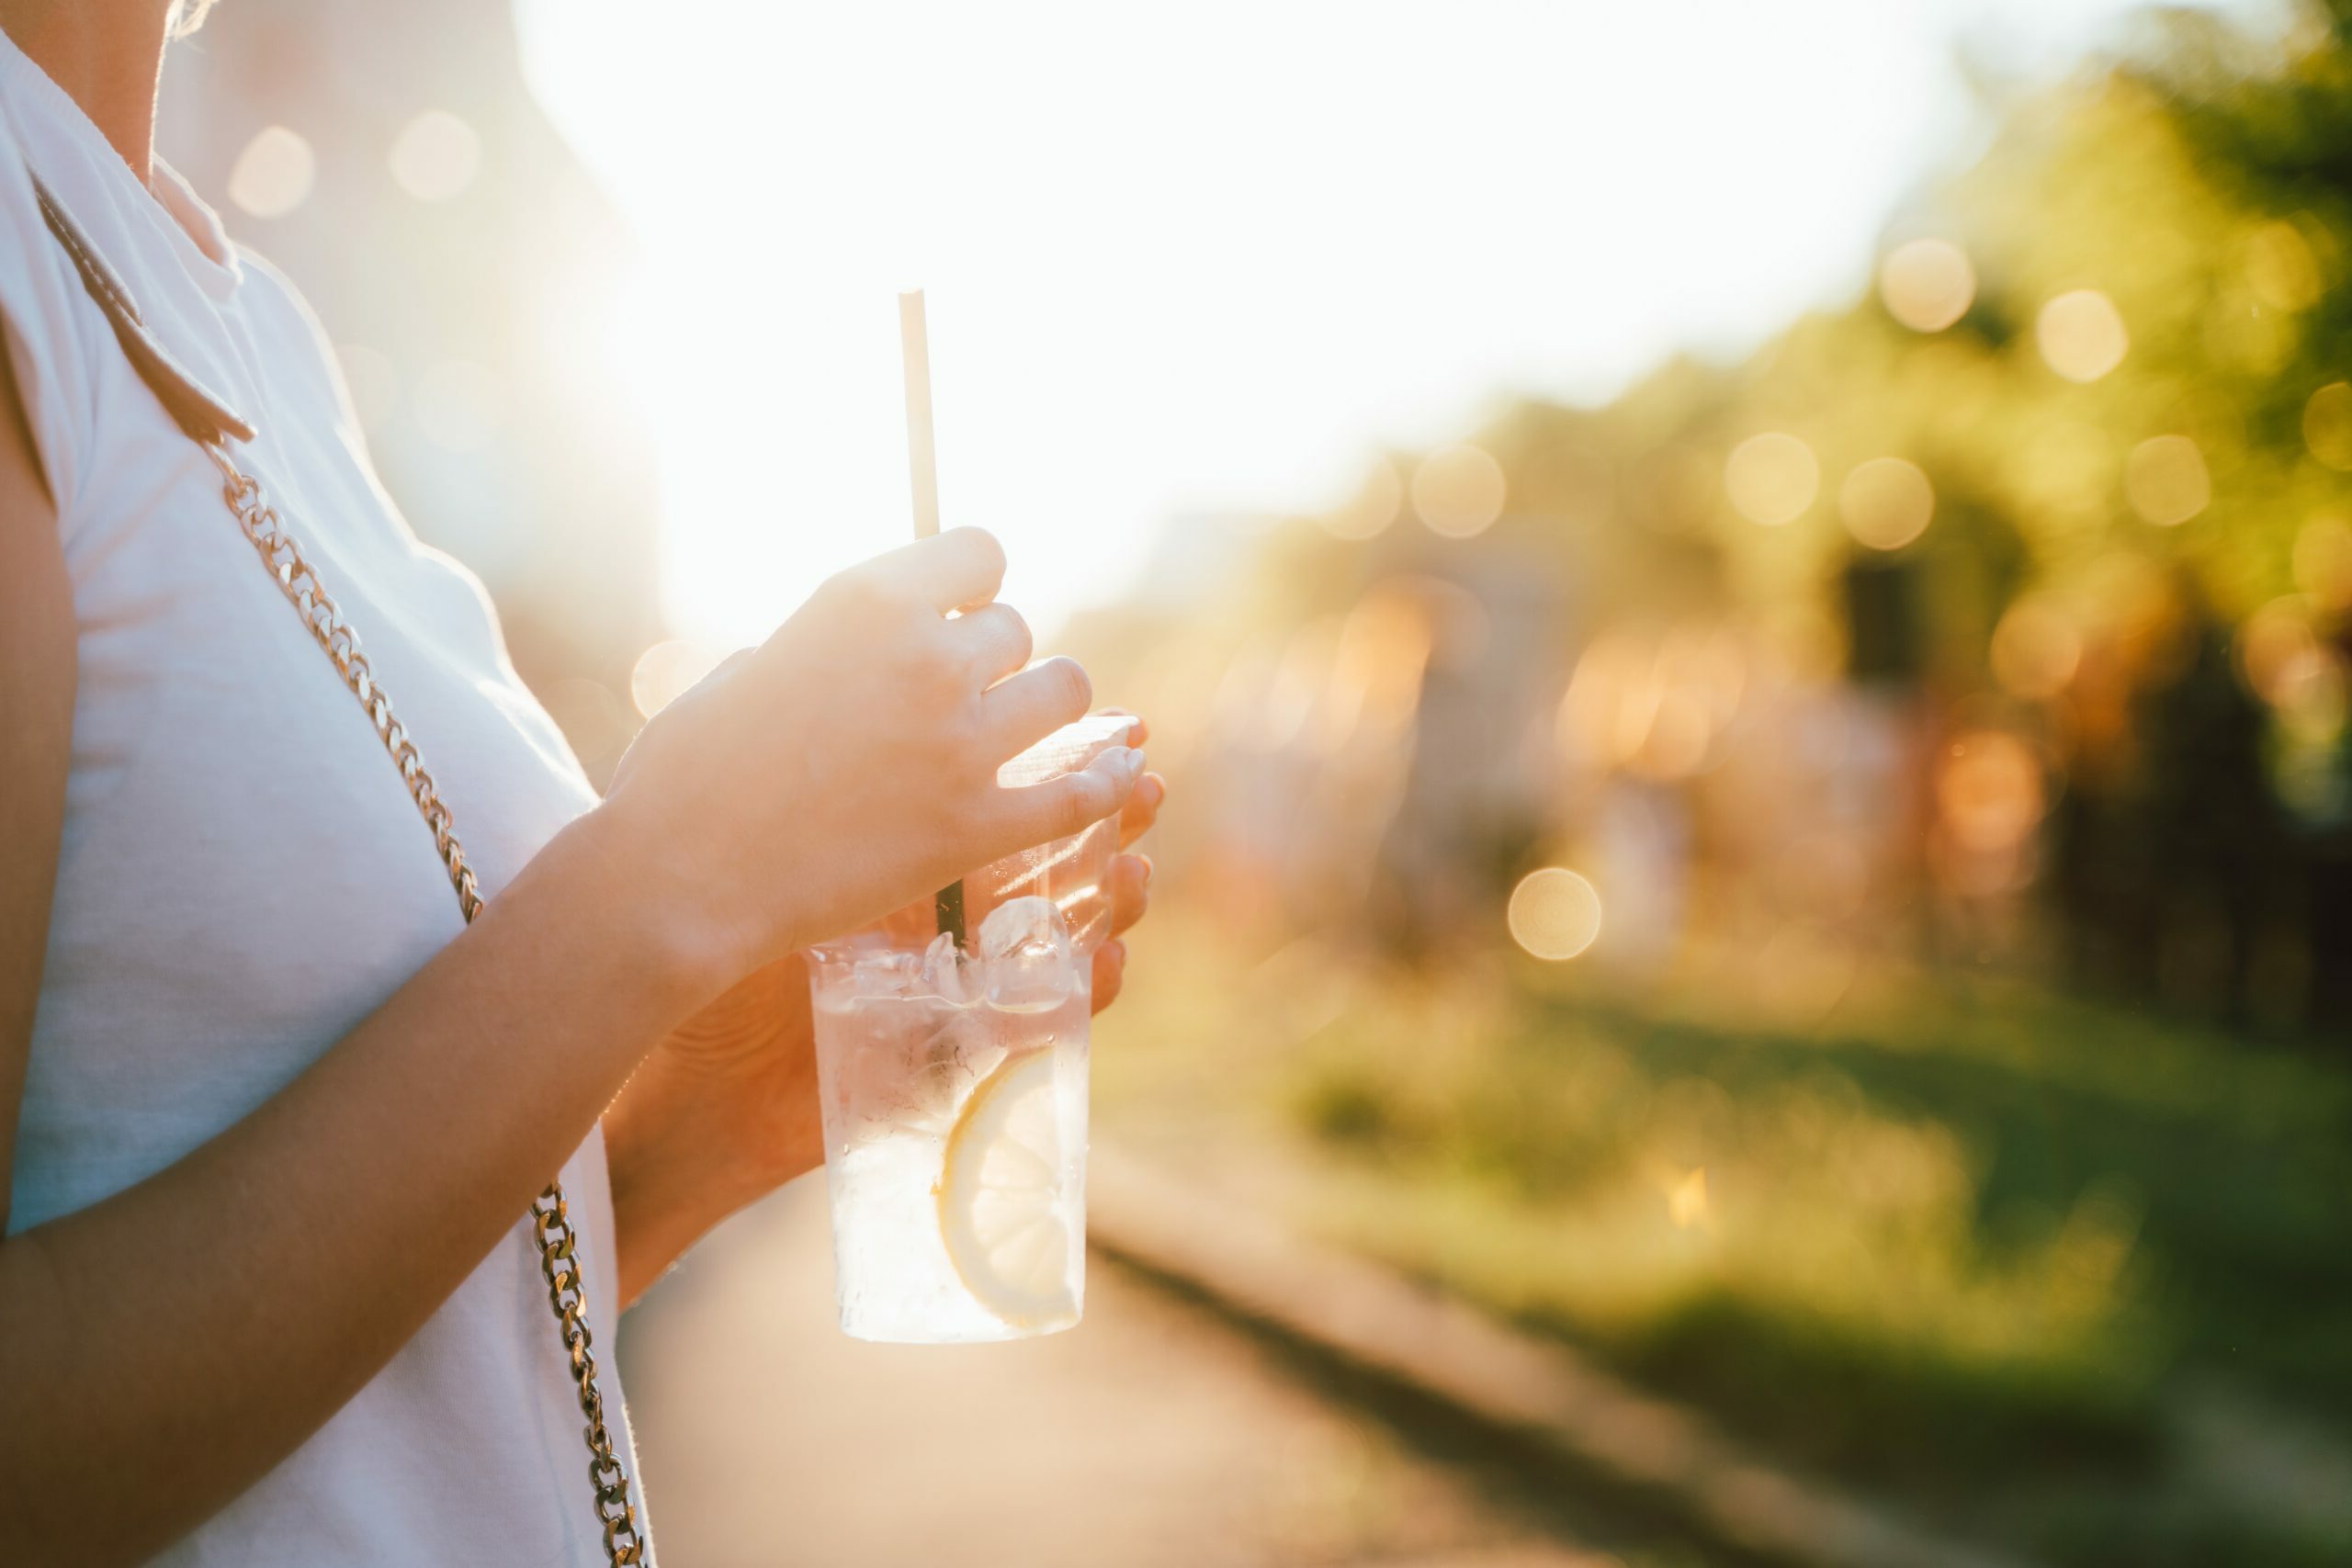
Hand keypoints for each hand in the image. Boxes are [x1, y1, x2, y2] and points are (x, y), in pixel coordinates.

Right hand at [592, 528, 1146, 995]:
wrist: (678, 881)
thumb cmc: (686, 778)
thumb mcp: (747, 669)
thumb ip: (819, 646)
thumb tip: (846, 648)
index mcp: (867, 600)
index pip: (981, 550)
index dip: (973, 585)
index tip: (956, 615)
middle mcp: (928, 657)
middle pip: (1016, 630)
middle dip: (992, 662)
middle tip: (962, 701)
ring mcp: (960, 743)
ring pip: (1066, 693)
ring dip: (1047, 710)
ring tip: (1024, 733)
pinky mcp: (976, 827)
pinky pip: (1079, 792)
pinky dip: (1106, 784)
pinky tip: (1121, 779)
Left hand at [604, 731, 1165, 1304]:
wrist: (676, 1080)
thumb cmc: (701, 958)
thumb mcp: (762, 852)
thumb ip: (810, 777)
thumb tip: (846, 685)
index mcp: (907, 863)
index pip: (1002, 798)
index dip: (1059, 762)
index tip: (1105, 722)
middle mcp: (945, 926)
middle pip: (1053, 859)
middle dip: (1109, 818)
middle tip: (1145, 784)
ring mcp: (959, 994)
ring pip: (1064, 941)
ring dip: (1110, 904)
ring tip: (1137, 872)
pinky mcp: (958, 1064)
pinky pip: (1040, 1031)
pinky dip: (1084, 999)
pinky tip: (1108, 963)